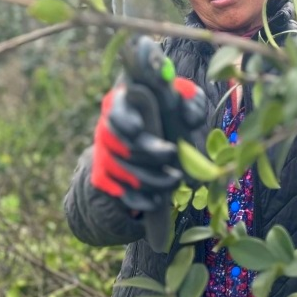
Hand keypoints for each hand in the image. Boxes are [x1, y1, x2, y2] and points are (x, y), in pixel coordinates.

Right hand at [91, 81, 185, 211]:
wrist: (161, 128)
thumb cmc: (173, 105)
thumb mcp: (186, 96)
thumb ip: (191, 101)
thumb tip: (190, 118)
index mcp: (124, 101)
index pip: (114, 109)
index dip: (122, 120)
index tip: (138, 130)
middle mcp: (108, 127)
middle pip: (119, 144)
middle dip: (147, 152)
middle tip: (174, 153)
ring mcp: (104, 152)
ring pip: (119, 170)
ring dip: (148, 178)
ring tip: (175, 180)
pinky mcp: (106, 175)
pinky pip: (116, 191)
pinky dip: (135, 199)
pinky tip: (155, 201)